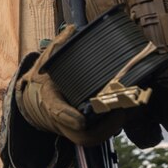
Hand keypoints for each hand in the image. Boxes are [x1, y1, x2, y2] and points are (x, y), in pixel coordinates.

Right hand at [14, 29, 127, 145]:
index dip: (68, 117)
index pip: (56, 111)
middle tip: (121, 112)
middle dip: (104, 128)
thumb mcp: (46, 61)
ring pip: (93, 138)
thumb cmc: (43, 79)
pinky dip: (115, 125)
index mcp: (49, 99)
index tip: (81, 121)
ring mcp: (74, 128)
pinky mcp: (84, 130)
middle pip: (82, 135)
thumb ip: (58, 47)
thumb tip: (71, 29)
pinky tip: (130, 111)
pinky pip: (99, 134)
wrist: (36, 100)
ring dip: (113, 127)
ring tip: (132, 109)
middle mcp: (61, 120)